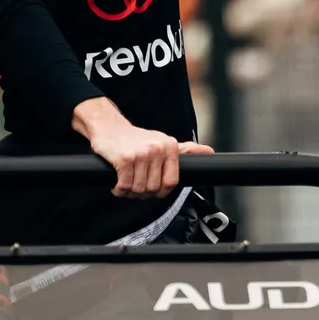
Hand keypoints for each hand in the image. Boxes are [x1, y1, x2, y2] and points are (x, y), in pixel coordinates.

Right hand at [73, 97, 215, 197]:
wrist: (108, 127)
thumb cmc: (135, 139)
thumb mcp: (163, 141)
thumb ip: (186, 150)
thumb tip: (209, 151)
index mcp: (170, 146)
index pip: (171, 182)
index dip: (161, 191)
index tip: (152, 189)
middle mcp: (158, 149)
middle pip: (154, 188)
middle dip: (142, 193)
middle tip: (134, 185)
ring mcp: (141, 154)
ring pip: (139, 189)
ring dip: (129, 192)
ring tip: (125, 183)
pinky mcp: (125, 159)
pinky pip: (125, 186)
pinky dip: (119, 190)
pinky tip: (117, 184)